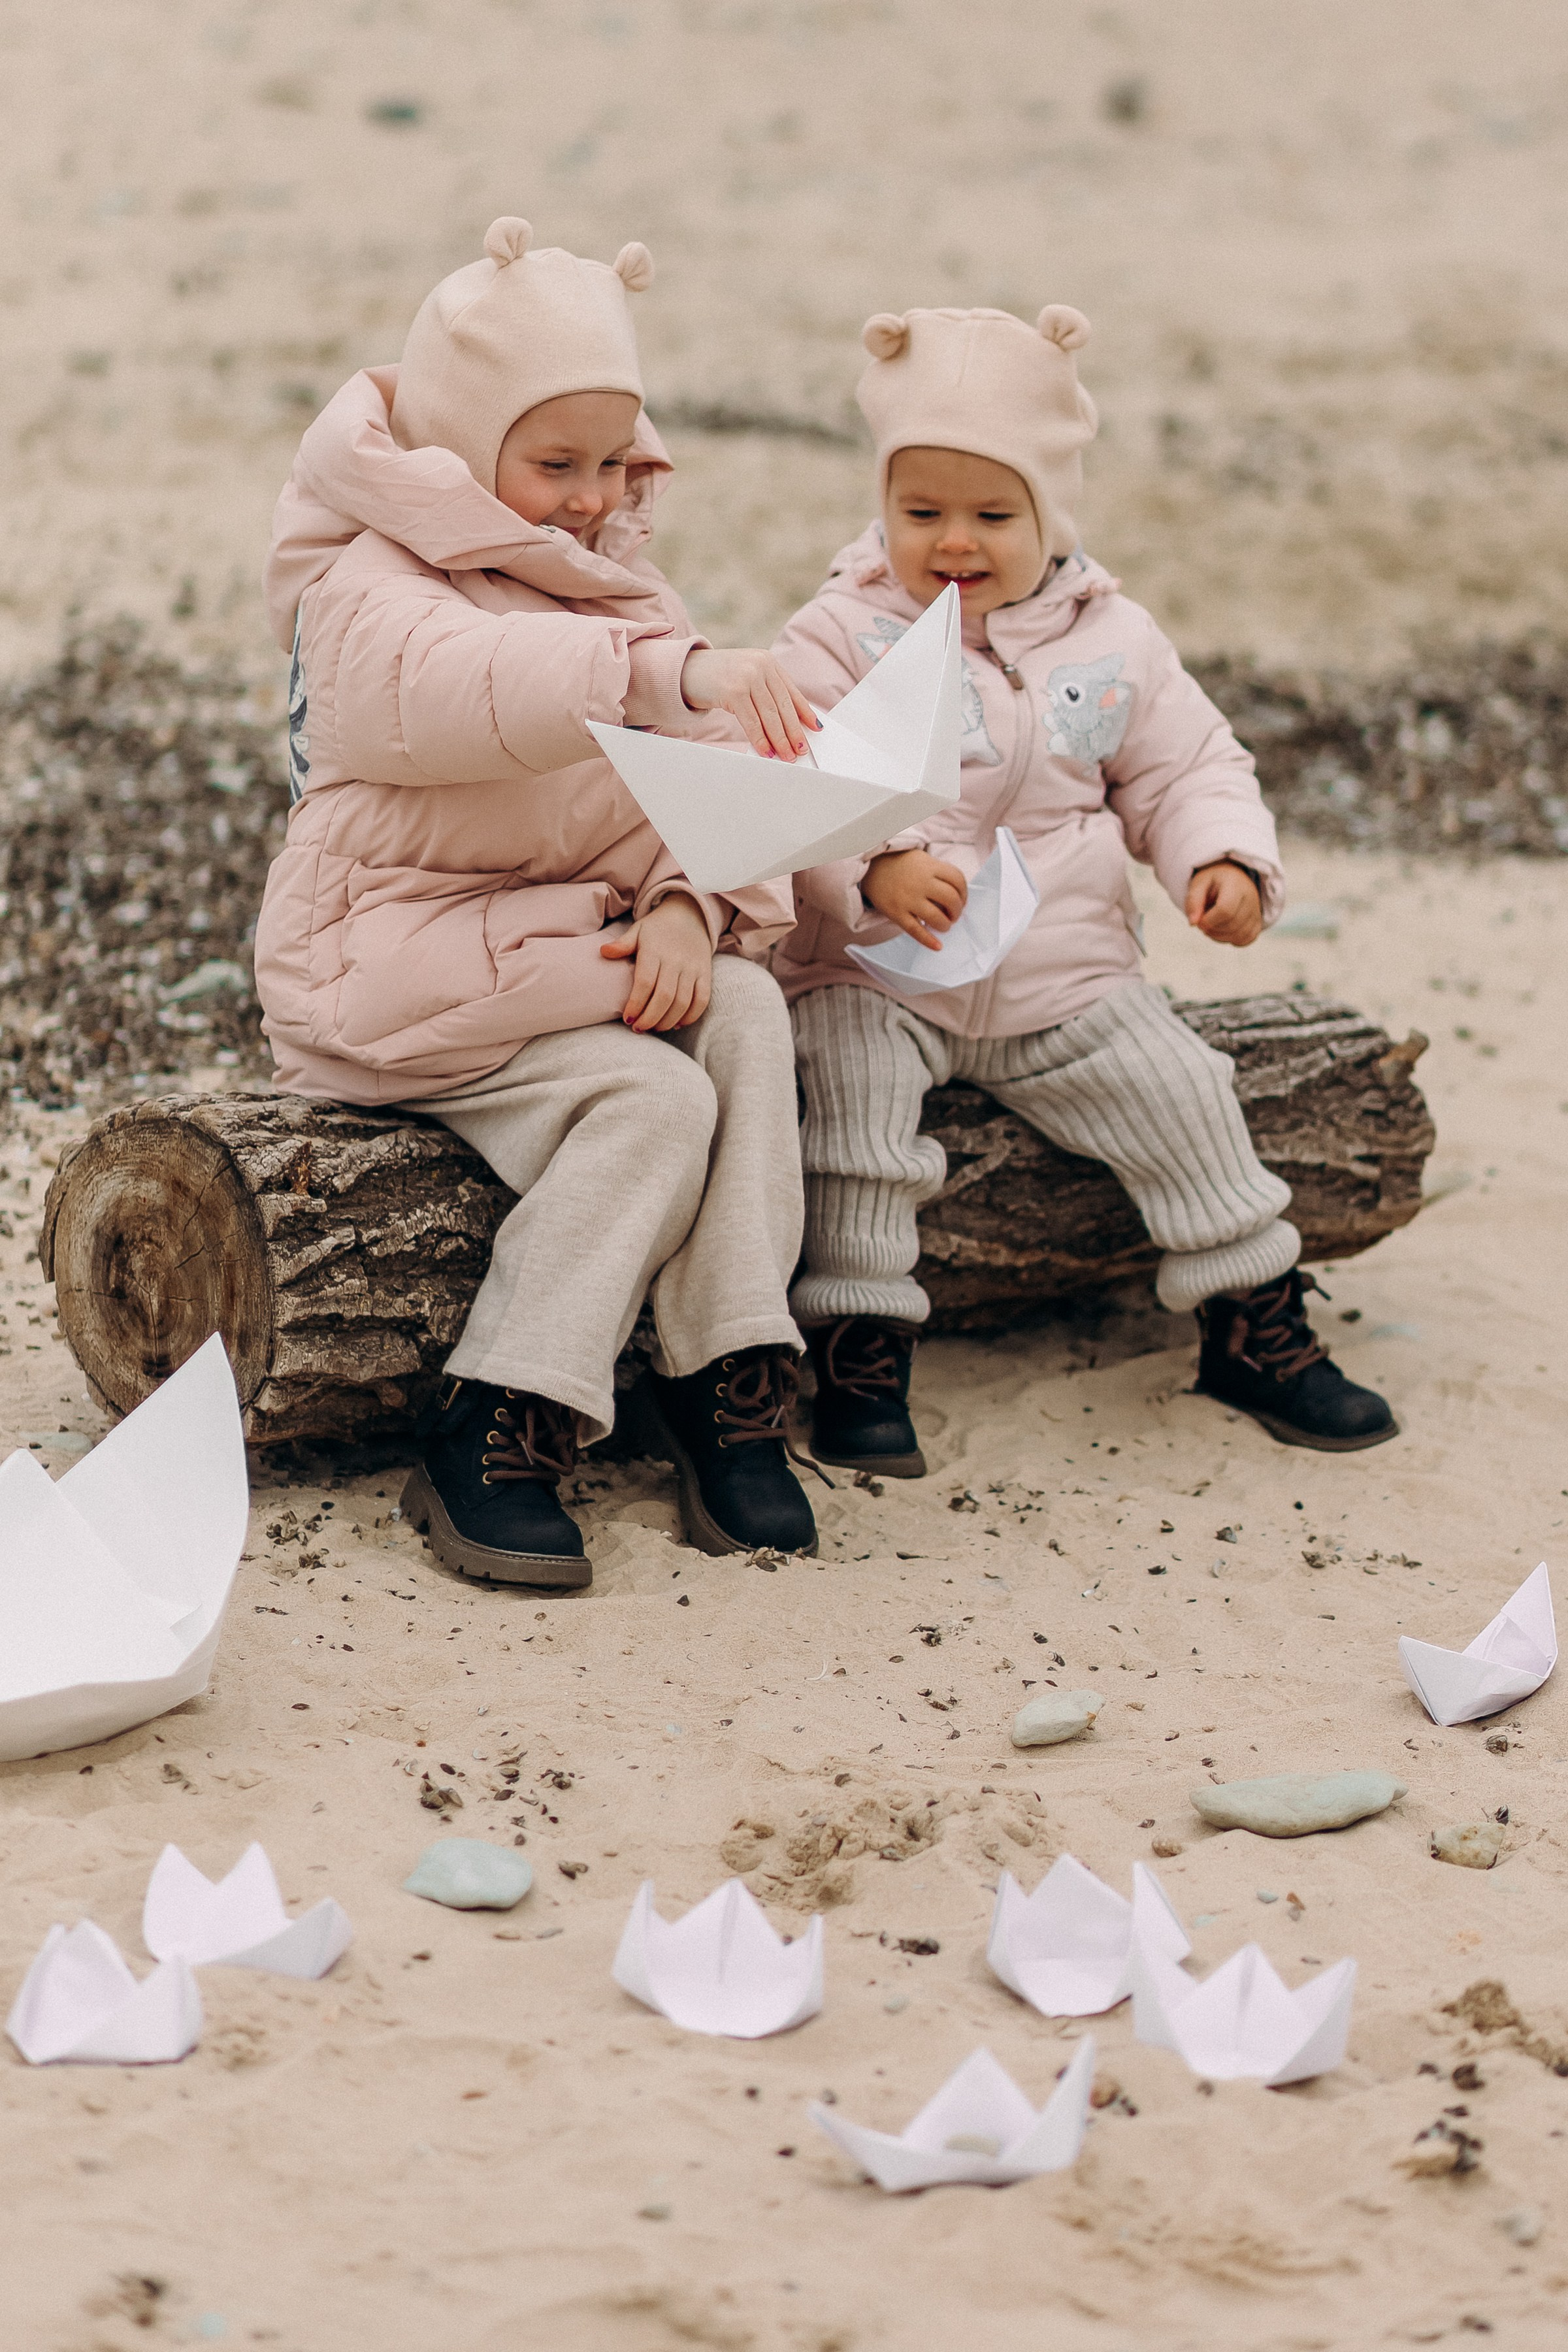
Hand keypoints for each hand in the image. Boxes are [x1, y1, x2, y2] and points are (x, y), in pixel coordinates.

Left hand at [600, 894, 713, 1030]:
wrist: (690, 914)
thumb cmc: (657, 928)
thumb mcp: (638, 930)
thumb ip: (623, 944)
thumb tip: (603, 952)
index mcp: (654, 950)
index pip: (645, 982)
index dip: (636, 1004)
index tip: (627, 1018)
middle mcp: (675, 960)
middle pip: (664, 996)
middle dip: (650, 1018)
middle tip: (638, 1028)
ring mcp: (693, 968)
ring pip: (683, 1002)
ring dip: (668, 1020)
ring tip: (654, 1028)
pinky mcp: (706, 973)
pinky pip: (702, 999)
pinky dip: (691, 1016)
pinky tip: (677, 1024)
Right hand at [680, 647, 818, 760]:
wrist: (685, 670)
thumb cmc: (718, 678)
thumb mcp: (746, 678)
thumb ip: (765, 692)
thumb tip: (787, 724)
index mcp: (767, 662)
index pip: (790, 691)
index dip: (804, 712)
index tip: (815, 728)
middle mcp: (760, 666)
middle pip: (782, 706)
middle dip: (793, 731)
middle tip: (801, 750)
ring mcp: (746, 677)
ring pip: (769, 715)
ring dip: (779, 739)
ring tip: (786, 756)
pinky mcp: (733, 691)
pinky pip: (751, 721)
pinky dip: (760, 739)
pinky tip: (766, 751)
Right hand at [863, 847, 968, 951]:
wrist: (871, 869)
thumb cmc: (902, 866)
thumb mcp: (922, 860)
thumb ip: (940, 874)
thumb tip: (958, 899)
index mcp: (929, 866)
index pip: (958, 879)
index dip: (964, 893)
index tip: (961, 900)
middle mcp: (920, 882)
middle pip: (951, 899)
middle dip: (957, 911)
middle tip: (953, 915)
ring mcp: (907, 898)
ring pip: (936, 917)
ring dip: (946, 925)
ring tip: (944, 925)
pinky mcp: (896, 913)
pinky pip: (915, 930)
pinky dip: (928, 940)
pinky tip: (938, 946)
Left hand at [1185, 859, 1262, 945]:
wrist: (1230, 878)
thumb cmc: (1212, 882)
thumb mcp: (1198, 884)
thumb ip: (1193, 901)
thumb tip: (1193, 923)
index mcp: (1235, 883)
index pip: (1226, 910)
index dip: (1208, 921)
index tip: (1199, 921)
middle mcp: (1251, 896)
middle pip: (1233, 925)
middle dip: (1212, 930)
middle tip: (1203, 923)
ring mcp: (1256, 910)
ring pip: (1240, 935)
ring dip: (1220, 937)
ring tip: (1211, 926)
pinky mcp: (1258, 921)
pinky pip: (1247, 939)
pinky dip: (1232, 940)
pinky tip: (1223, 931)